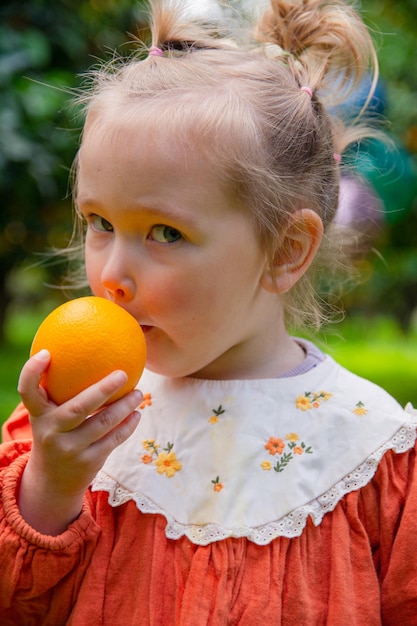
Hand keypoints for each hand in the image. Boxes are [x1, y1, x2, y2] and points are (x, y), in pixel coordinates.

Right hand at [17, 349, 141, 534]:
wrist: (52, 481)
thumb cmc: (55, 433)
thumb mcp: (48, 415)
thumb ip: (58, 390)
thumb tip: (85, 351)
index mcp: (39, 414)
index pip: (27, 391)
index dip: (32, 372)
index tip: (46, 352)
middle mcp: (51, 431)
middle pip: (79, 407)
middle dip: (103, 389)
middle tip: (123, 373)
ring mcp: (70, 449)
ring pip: (103, 423)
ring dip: (125, 406)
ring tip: (138, 393)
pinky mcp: (88, 462)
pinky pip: (113, 439)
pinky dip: (128, 425)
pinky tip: (137, 414)